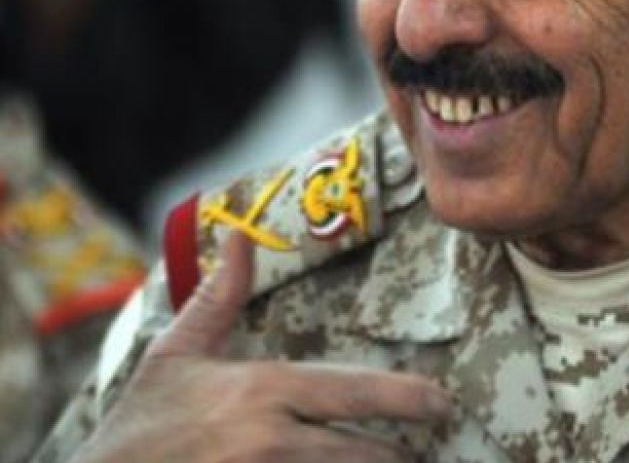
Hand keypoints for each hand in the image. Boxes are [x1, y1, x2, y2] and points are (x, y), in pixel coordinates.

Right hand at [72, 233, 450, 462]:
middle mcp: (272, 439)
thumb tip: (235, 233)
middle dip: (402, 455)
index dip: (408, 399)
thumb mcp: (176, 354)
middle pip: (366, 452)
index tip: (441, 402)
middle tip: (427, 449)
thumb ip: (218, 296)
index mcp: (262, 391)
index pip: (355, 392)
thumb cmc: (141, 424)